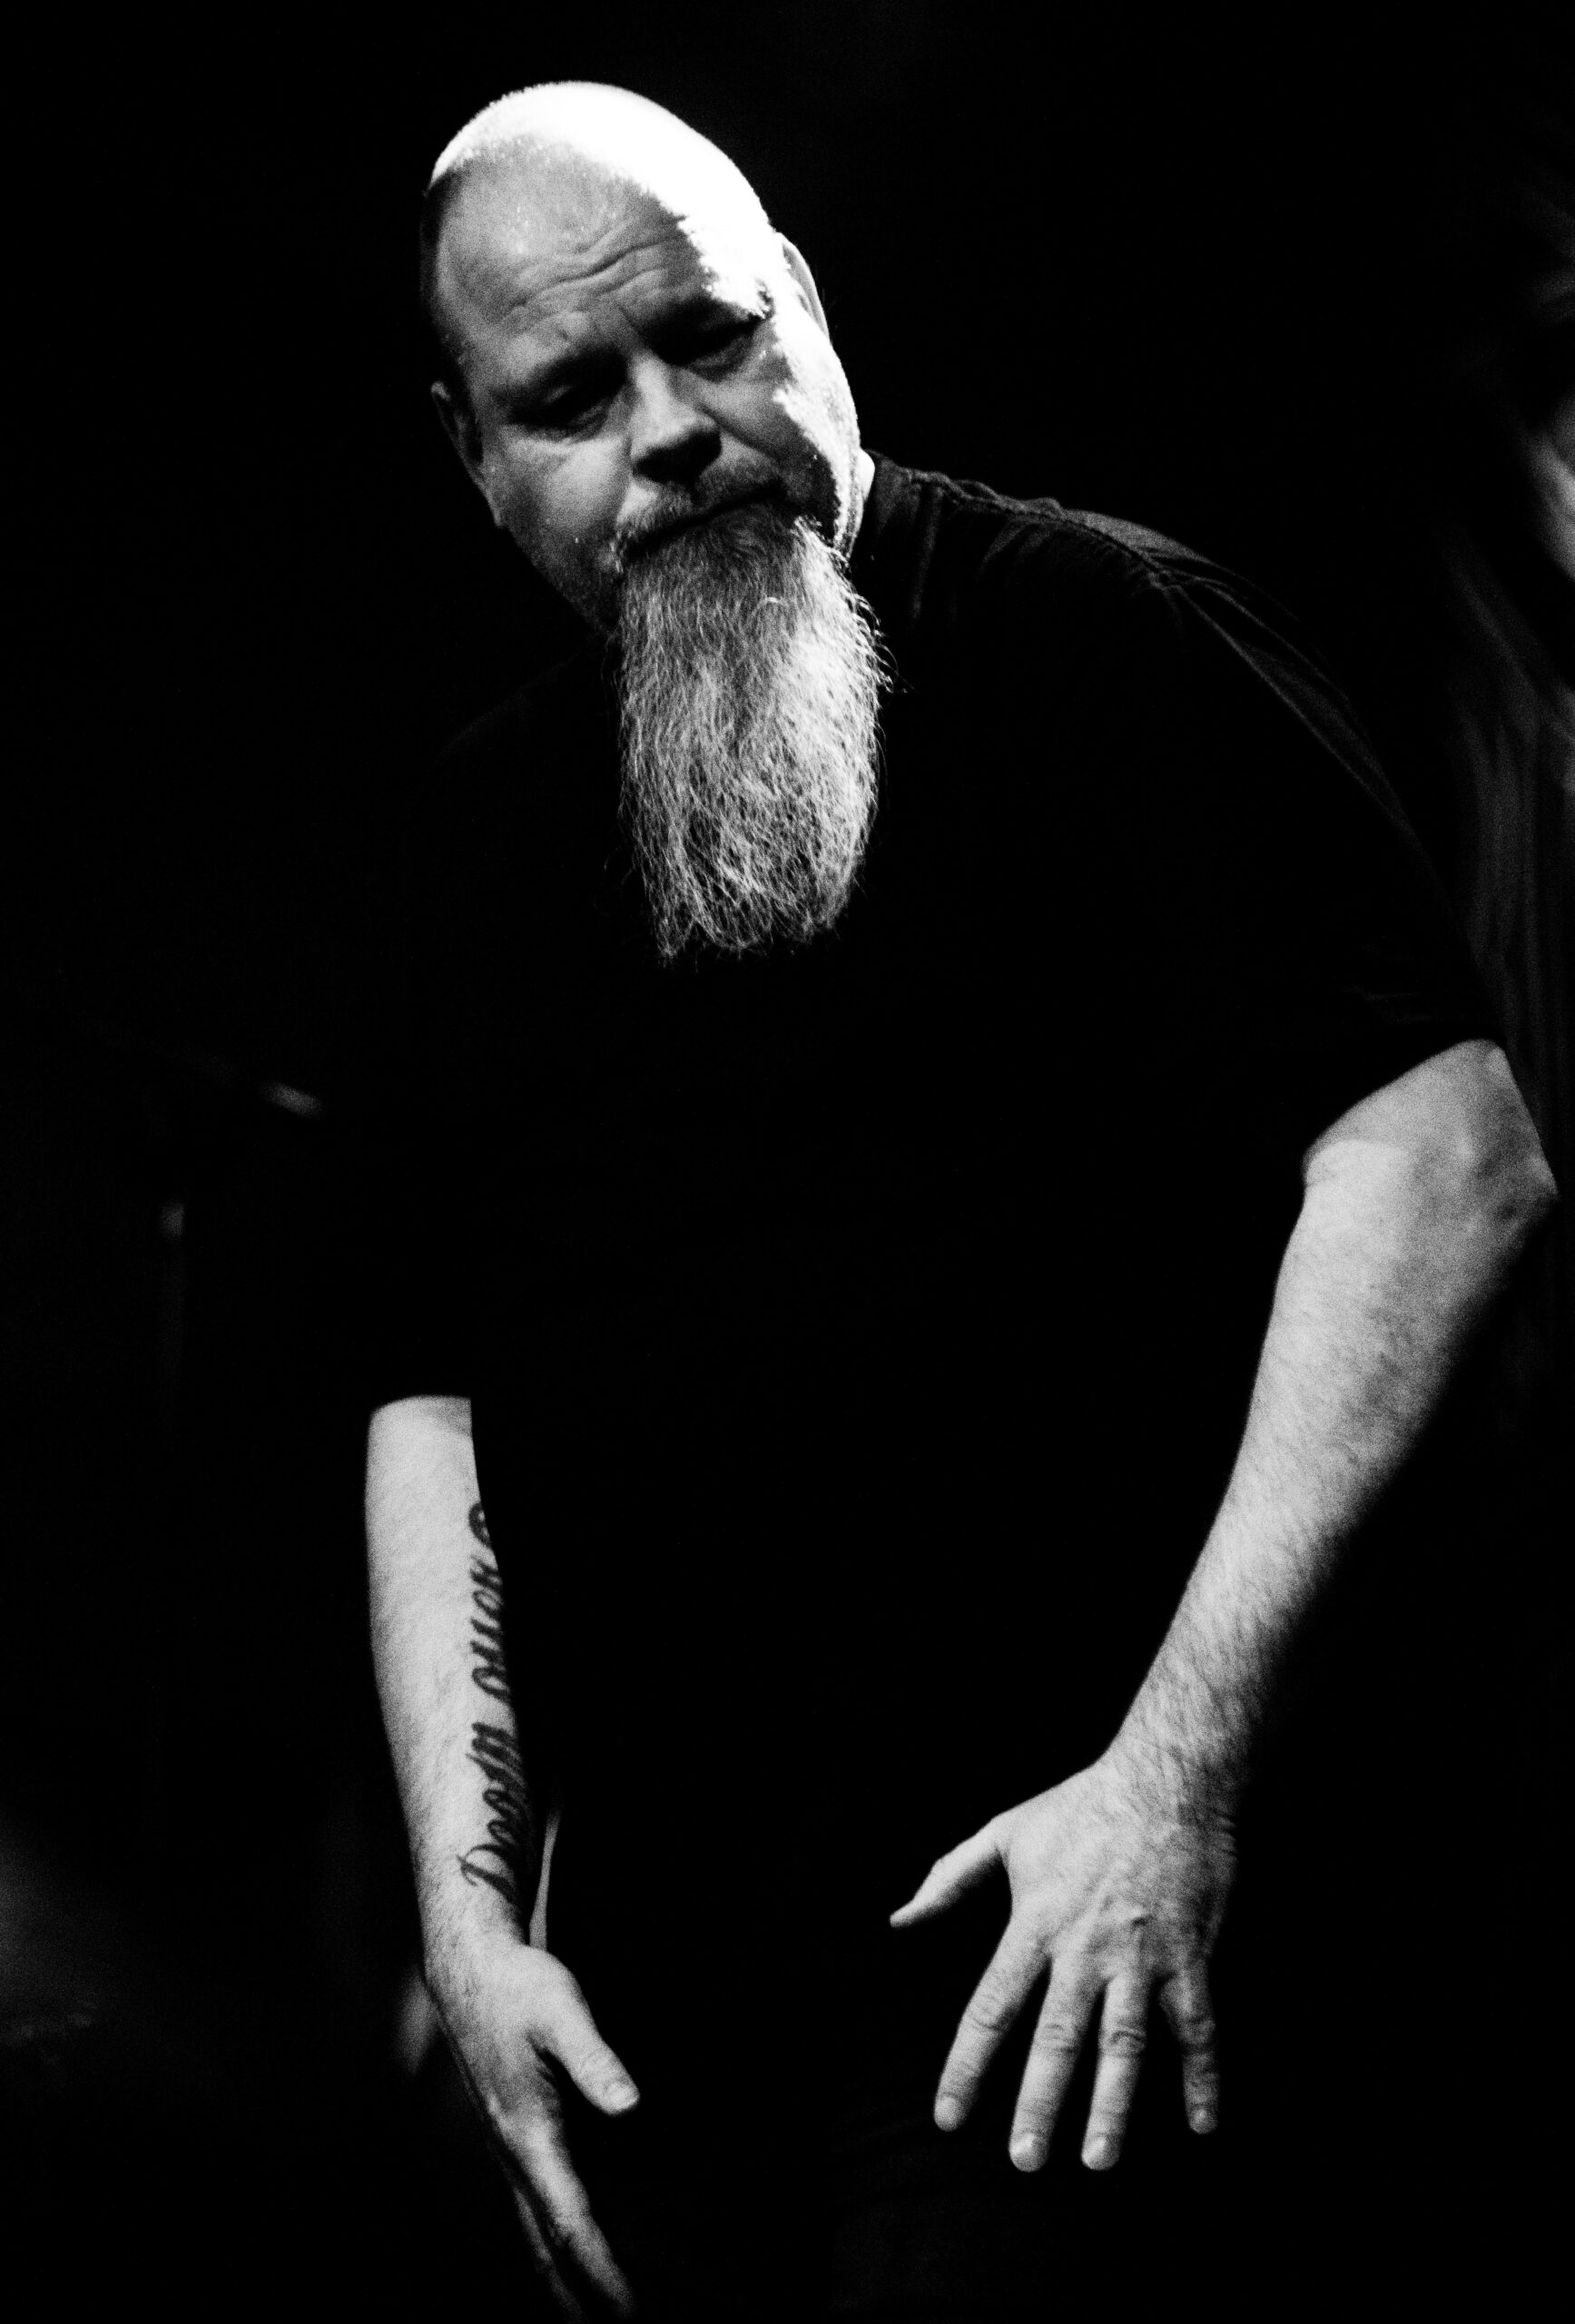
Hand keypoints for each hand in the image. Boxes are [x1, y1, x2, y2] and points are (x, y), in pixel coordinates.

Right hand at [432, 1931, 639, 2317]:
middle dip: (577, 2299)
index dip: (600, 2273)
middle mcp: (512, 2155)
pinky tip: (567, 2248)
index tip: (627, 2314)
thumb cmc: (519, 1986)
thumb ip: (595, 2060)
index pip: (570, 2223)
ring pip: (533, 2233)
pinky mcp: (509, 2136)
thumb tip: (630, 2106)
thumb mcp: (562, 2011)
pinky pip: (531, 2208)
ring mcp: (506, 2149)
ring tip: (588, 2317)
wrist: (469, 1968)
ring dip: (560, 2279)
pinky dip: (552, 2243)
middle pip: (546, 2248)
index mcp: (528, 2136)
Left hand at [890, 1743, 1234, 2170]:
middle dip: (1040, 2102)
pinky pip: (1199, 2026)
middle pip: (1056, 2037)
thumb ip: (948, 1880)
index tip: (948, 2117)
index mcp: (1034, 1923)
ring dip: (1114, 2104)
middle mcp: (1085, 1948)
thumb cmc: (1079, 1807)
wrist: (1166, 1779)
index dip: (967, 2065)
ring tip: (1099, 2159)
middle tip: (1024, 2161)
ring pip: (1125, 2042)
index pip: (991, 2006)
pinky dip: (1204, 2076)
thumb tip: (897, 1921)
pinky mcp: (1191, 1955)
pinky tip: (1202, 2123)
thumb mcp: (1003, 1833)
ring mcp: (1141, 1955)